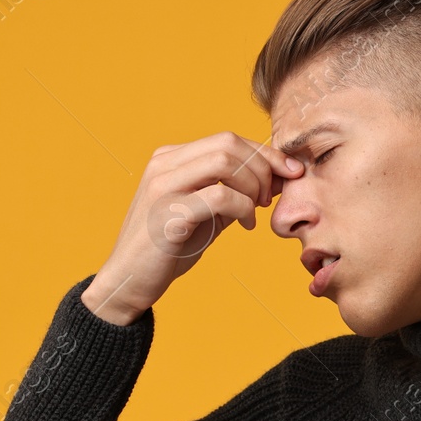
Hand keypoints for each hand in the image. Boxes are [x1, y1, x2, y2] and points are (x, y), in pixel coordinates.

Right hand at [81, 131, 303, 323]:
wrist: (129, 281)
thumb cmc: (170, 248)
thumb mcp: (207, 214)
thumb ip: (234, 193)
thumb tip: (276, 178)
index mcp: (170, 158)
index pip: (227, 139)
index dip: (265, 153)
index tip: (290, 172)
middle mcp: (163, 164)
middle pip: (228, 143)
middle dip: (262, 167)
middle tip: (268, 197)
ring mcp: (163, 186)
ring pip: (223, 162)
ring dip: (252, 185)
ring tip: (255, 209)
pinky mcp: (168, 213)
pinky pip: (218, 196)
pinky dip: (242, 208)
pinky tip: (246, 225)